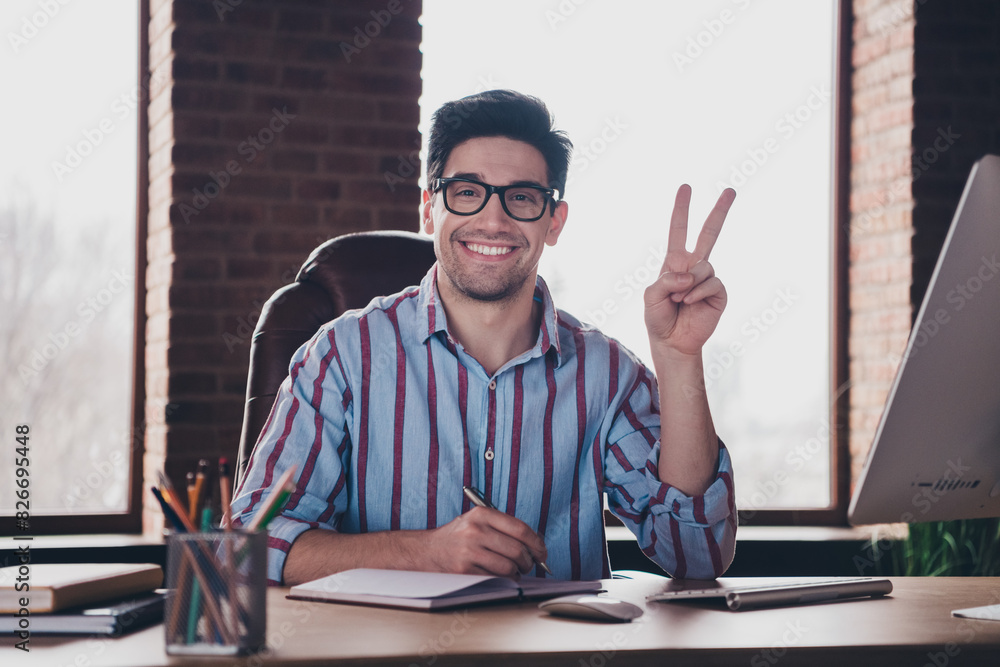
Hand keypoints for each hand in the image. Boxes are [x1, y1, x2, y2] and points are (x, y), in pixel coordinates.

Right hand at [425, 507, 547, 577]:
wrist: (427, 551)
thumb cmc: (458, 536)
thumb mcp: (477, 521)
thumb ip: (503, 527)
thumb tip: (536, 543)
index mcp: (481, 514)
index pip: (520, 529)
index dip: (536, 543)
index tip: (542, 552)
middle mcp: (475, 531)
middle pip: (517, 550)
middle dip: (529, 561)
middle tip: (529, 564)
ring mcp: (469, 551)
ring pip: (509, 567)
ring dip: (517, 573)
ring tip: (514, 571)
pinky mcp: (464, 570)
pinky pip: (496, 579)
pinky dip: (504, 580)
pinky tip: (501, 576)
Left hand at [644, 184, 734, 357]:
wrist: (672, 341)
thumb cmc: (658, 317)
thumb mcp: (651, 295)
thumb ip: (666, 279)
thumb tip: (690, 274)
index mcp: (675, 262)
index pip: (679, 230)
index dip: (681, 209)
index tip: (686, 187)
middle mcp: (693, 267)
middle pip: (709, 233)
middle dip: (720, 211)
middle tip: (730, 189)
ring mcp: (707, 279)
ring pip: (704, 265)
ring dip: (688, 283)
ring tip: (678, 300)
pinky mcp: (719, 293)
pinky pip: (711, 283)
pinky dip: (697, 292)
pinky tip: (689, 303)